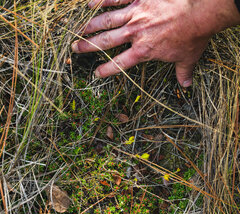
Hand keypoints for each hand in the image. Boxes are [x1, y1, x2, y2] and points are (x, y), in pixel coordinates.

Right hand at [72, 0, 239, 85]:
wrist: (200, 12)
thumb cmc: (193, 36)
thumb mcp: (187, 58)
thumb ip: (183, 73)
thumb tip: (186, 86)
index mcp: (144, 51)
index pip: (120, 63)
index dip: (106, 70)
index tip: (95, 73)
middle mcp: (135, 33)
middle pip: (106, 41)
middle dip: (89, 46)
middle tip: (75, 49)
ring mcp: (136, 13)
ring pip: (107, 20)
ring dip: (91, 25)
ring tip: (79, 29)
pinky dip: (103, 0)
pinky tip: (91, 3)